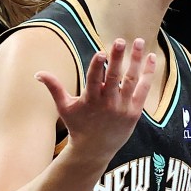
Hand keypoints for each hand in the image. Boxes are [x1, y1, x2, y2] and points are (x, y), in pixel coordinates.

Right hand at [34, 37, 156, 157]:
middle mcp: (108, 103)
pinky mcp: (134, 112)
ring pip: (131, 80)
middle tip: (121, 40)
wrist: (94, 150)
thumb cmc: (78, 126)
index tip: (101, 52)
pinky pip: (143, 89)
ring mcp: (122, 107)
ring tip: (139, 42)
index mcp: (90, 100)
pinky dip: (148, 73)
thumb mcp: (64, 108)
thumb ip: (54, 88)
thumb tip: (38, 73)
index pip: (94, 80)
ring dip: (136, 60)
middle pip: (114, 77)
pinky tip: (152, 57)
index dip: (97, 66)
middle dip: (118, 58)